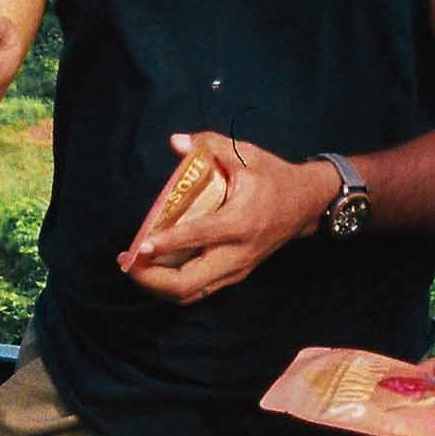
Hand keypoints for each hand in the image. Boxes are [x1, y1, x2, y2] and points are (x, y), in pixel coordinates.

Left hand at [117, 132, 334, 303]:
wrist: (306, 204)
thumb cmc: (273, 176)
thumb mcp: (247, 154)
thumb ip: (211, 145)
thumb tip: (176, 141)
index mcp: (240, 222)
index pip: (199, 238)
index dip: (167, 243)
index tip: (141, 244)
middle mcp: (237, 253)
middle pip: (188, 283)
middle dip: (152, 278)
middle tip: (128, 262)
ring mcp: (236, 269)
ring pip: (191, 293)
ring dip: (158, 286)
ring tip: (134, 267)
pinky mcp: (235, 274)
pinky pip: (199, 290)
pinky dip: (173, 285)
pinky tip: (155, 269)